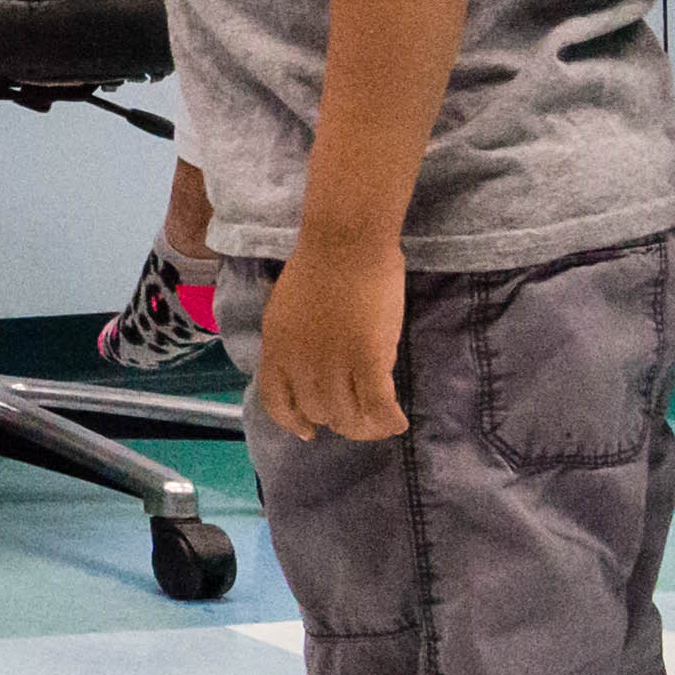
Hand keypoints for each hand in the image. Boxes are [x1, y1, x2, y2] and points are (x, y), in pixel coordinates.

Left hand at [252, 237, 410, 440]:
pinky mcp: (368, 358)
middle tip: (357, 418)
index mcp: (276, 349)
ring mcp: (334, 363)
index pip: (277, 402)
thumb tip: (304, 364)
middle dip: (338, 421)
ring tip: (379, 422)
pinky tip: (398, 422)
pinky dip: (389, 420)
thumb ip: (292, 342)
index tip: (308, 432)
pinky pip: (379, 405)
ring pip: (349, 416)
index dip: (293, 422)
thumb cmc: (319, 266)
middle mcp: (300, 363)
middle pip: (318, 412)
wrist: (345, 243)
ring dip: (365, 425)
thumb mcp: (285, 310)